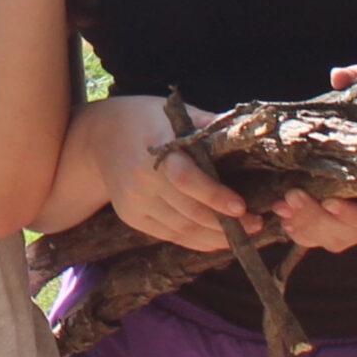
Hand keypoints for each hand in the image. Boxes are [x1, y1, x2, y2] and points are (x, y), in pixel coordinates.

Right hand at [83, 93, 246, 253]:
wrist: (99, 137)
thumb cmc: (146, 120)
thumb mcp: (174, 114)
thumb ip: (207, 125)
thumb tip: (247, 131)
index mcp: (154, 150)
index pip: (185, 179)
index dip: (214, 195)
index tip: (241, 207)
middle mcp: (140, 181)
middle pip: (188, 211)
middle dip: (226, 224)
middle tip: (257, 224)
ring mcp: (134, 202)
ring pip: (181, 230)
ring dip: (216, 237)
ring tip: (245, 235)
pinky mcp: (132, 217)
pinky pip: (170, 235)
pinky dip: (197, 242)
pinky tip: (218, 239)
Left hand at [270, 64, 356, 249]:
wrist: (350, 139)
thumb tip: (340, 74)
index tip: (331, 201)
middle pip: (348, 234)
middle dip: (317, 219)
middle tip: (291, 195)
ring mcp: (350, 228)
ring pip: (329, 240)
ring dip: (303, 225)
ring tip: (281, 203)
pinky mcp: (328, 230)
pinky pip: (312, 240)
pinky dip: (295, 229)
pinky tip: (277, 212)